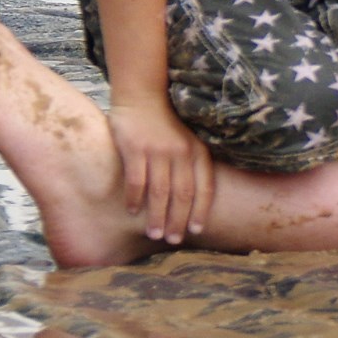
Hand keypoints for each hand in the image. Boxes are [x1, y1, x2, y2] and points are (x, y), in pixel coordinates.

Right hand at [107, 94, 213, 244]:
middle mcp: (181, 152)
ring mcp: (159, 151)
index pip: (205, 186)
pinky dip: (135, 199)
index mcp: (198, 151)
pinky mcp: (136, 149)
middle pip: (183, 194)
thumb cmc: (166, 126)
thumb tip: (192, 201)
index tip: (197, 230)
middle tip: (173, 239)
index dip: (202, 210)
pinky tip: (132, 212)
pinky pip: (137, 181)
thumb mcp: (188, 142)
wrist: (143, 97)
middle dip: (179, 220)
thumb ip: (191, 166)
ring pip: (161, 192)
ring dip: (157, 216)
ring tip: (155, 233)